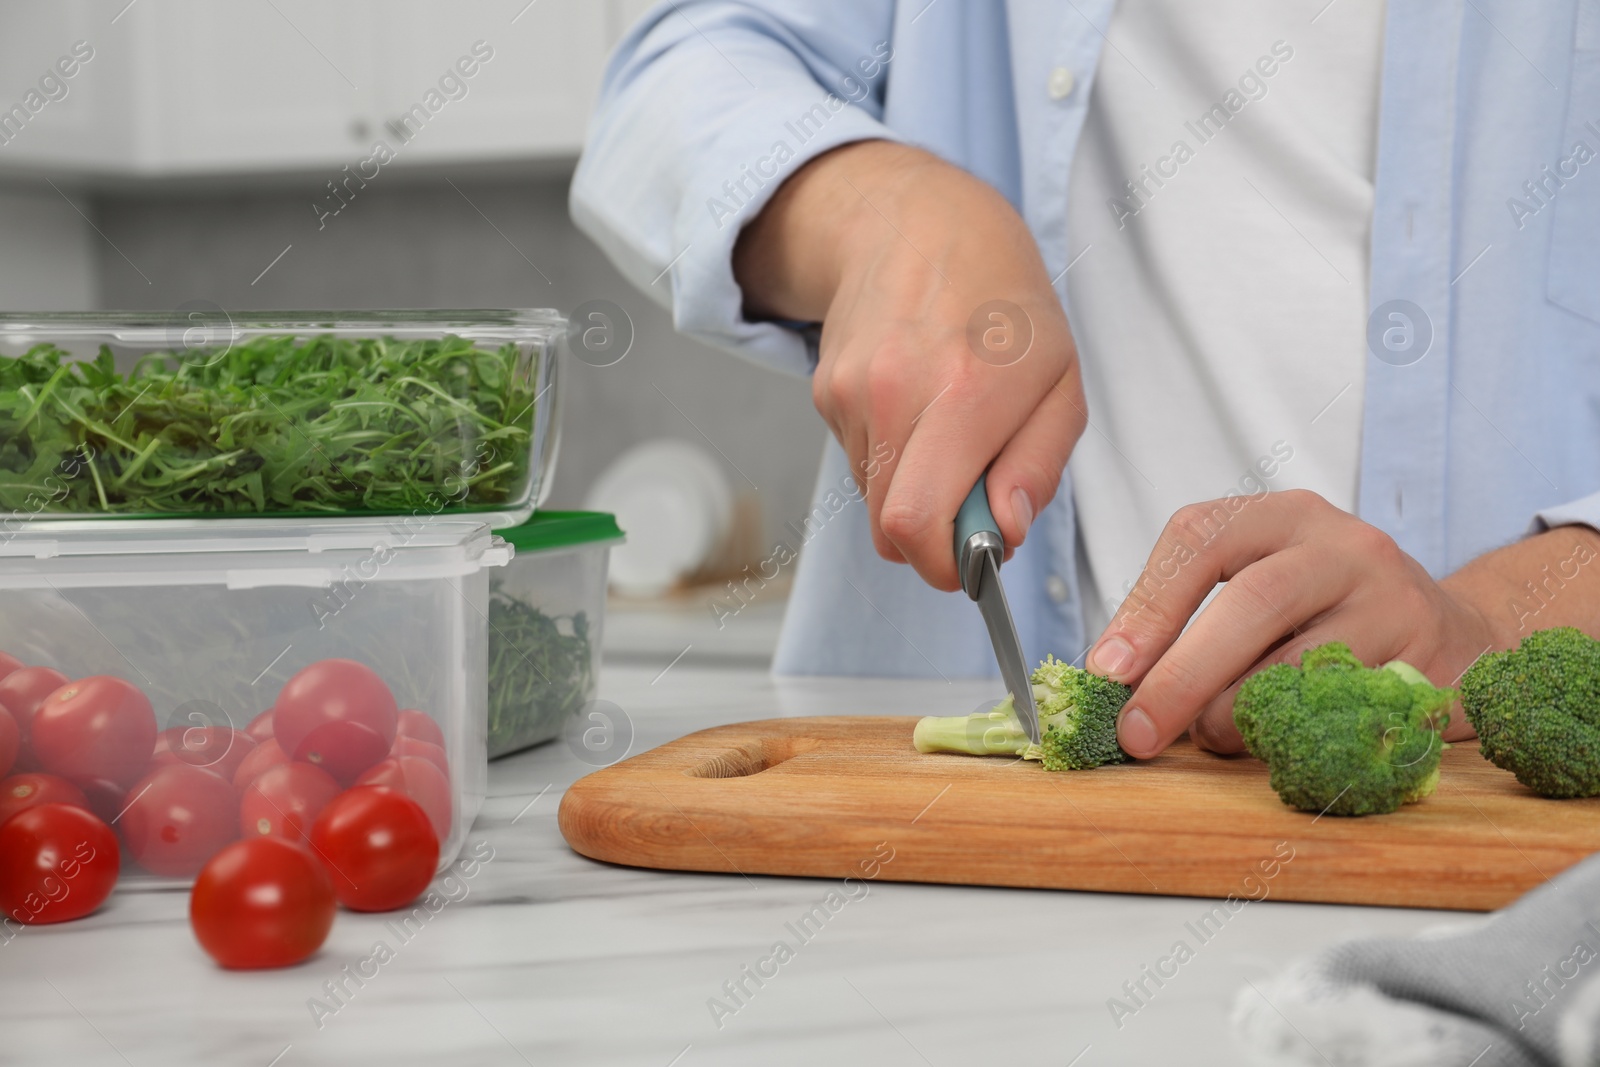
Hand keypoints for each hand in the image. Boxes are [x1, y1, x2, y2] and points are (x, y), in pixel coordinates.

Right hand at [734, 141, 1083, 589]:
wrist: (916, 223)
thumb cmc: (1004, 305)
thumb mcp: (1062, 381)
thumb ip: (1038, 467)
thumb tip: (1005, 533)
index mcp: (965, 392)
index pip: (919, 523)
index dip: (946, 567)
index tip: (976, 562)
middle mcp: (895, 393)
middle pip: (889, 528)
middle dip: (934, 542)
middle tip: (974, 506)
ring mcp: (851, 392)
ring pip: (873, 500)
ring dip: (913, 493)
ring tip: (947, 434)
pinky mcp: (825, 393)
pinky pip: (858, 463)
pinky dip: (890, 460)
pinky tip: (915, 408)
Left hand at [1081, 489, 1583, 758]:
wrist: (1453, 634)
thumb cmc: (1322, 618)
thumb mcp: (1258, 590)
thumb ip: (1187, 623)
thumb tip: (1111, 684)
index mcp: (1282, 516)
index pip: (1201, 537)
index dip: (1148, 605)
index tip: (1106, 670)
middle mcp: (1342, 545)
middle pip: (1252, 600)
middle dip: (1183, 673)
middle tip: (1137, 732)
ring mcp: (1394, 600)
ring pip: (1302, 663)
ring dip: (1236, 715)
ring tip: (1209, 737)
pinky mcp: (1429, 663)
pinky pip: (1347, 711)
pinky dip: (1295, 737)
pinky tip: (1274, 746)